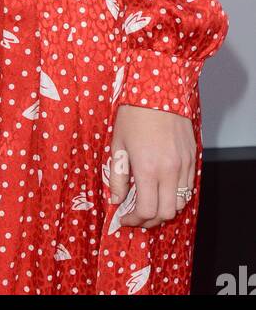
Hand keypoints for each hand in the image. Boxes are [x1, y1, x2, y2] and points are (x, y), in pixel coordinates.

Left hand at [109, 104, 196, 226]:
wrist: (159, 89)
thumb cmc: (134, 113)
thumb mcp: (118, 144)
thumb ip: (118, 176)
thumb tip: (116, 200)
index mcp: (148, 168)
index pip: (146, 210)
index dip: (134, 220)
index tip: (124, 218)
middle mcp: (170, 170)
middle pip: (166, 213)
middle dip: (150, 220)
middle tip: (136, 216)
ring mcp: (184, 164)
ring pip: (181, 202)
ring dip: (165, 208)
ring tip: (150, 203)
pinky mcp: (192, 157)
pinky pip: (189, 187)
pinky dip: (177, 194)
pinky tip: (162, 188)